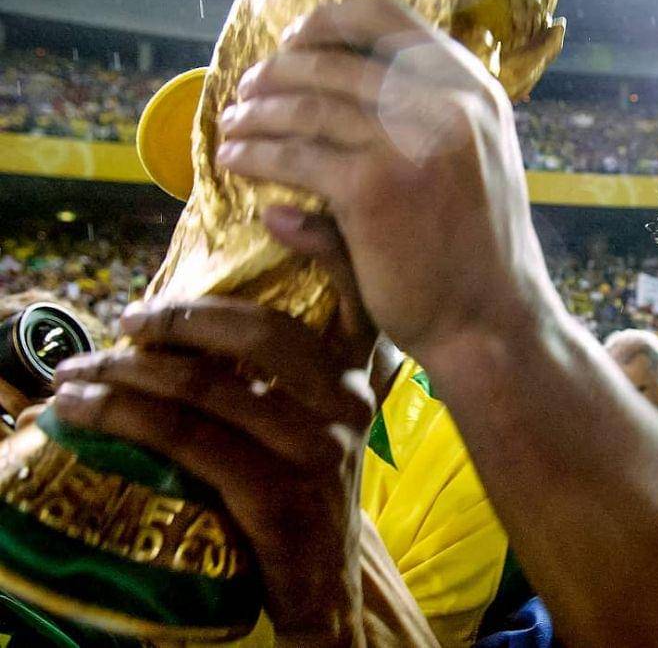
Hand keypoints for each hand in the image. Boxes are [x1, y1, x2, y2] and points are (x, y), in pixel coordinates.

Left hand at [51, 297, 375, 642]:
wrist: (324, 585)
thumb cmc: (302, 498)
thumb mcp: (314, 429)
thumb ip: (286, 380)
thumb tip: (184, 332)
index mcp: (349, 381)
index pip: (291, 316)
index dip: (218, 301)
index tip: (157, 304)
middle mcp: (344, 407)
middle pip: (254, 335)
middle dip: (177, 321)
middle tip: (124, 323)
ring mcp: (315, 451)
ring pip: (207, 387)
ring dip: (127, 372)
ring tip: (78, 374)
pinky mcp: (278, 496)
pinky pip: (189, 440)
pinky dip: (126, 418)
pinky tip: (85, 413)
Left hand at [217, 0, 555, 361]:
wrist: (490, 322)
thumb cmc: (477, 254)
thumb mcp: (471, 165)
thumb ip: (421, 124)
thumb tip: (326, 97)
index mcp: (473, 91)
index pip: (390, 21)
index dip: (329, 22)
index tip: (293, 40)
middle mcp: (447, 104)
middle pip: (335, 63)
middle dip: (276, 73)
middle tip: (246, 92)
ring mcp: (410, 144)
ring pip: (308, 107)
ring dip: (256, 114)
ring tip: (232, 126)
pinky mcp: (373, 190)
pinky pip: (294, 157)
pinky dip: (255, 156)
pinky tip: (234, 163)